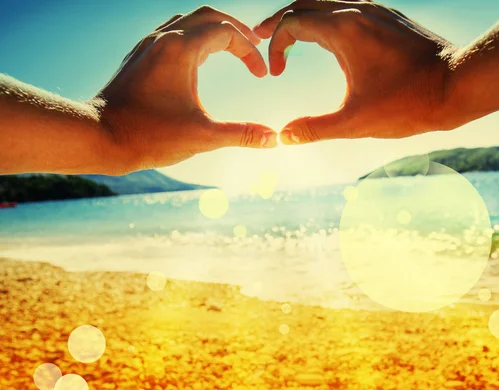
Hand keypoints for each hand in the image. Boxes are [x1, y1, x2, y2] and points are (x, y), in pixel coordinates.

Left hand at [95, 6, 276, 171]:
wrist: (100, 137)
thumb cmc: (148, 135)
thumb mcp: (202, 136)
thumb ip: (241, 135)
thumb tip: (273, 139)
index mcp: (180, 49)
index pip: (226, 33)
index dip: (250, 52)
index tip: (262, 75)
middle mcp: (163, 39)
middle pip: (208, 15)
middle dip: (236, 29)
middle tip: (255, 44)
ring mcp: (148, 46)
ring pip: (187, 21)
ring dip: (213, 30)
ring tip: (230, 47)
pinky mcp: (139, 58)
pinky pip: (171, 34)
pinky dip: (193, 38)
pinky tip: (198, 59)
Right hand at [254, 0, 456, 144]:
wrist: (459, 85)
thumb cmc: (409, 103)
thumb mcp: (356, 122)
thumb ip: (315, 129)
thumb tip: (283, 137)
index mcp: (344, 29)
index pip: (292, 23)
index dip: (275, 45)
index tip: (275, 73)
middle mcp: (358, 10)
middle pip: (305, 3)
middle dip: (280, 20)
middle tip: (261, 35)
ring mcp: (376, 10)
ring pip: (327, 2)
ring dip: (305, 17)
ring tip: (291, 36)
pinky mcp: (390, 18)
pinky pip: (349, 8)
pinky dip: (328, 18)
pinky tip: (330, 38)